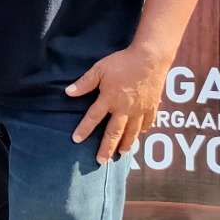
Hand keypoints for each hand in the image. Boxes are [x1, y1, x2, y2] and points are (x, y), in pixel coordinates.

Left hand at [66, 44, 169, 164]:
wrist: (150, 58)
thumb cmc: (123, 62)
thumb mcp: (100, 69)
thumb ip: (85, 83)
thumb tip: (68, 92)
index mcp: (109, 99)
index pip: (93, 117)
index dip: (84, 129)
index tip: (76, 140)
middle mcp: (124, 108)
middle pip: (114, 132)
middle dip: (106, 148)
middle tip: (101, 162)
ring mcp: (139, 109)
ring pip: (132, 132)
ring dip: (126, 144)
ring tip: (121, 155)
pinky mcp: (152, 106)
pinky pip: (147, 122)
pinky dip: (143, 130)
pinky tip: (140, 135)